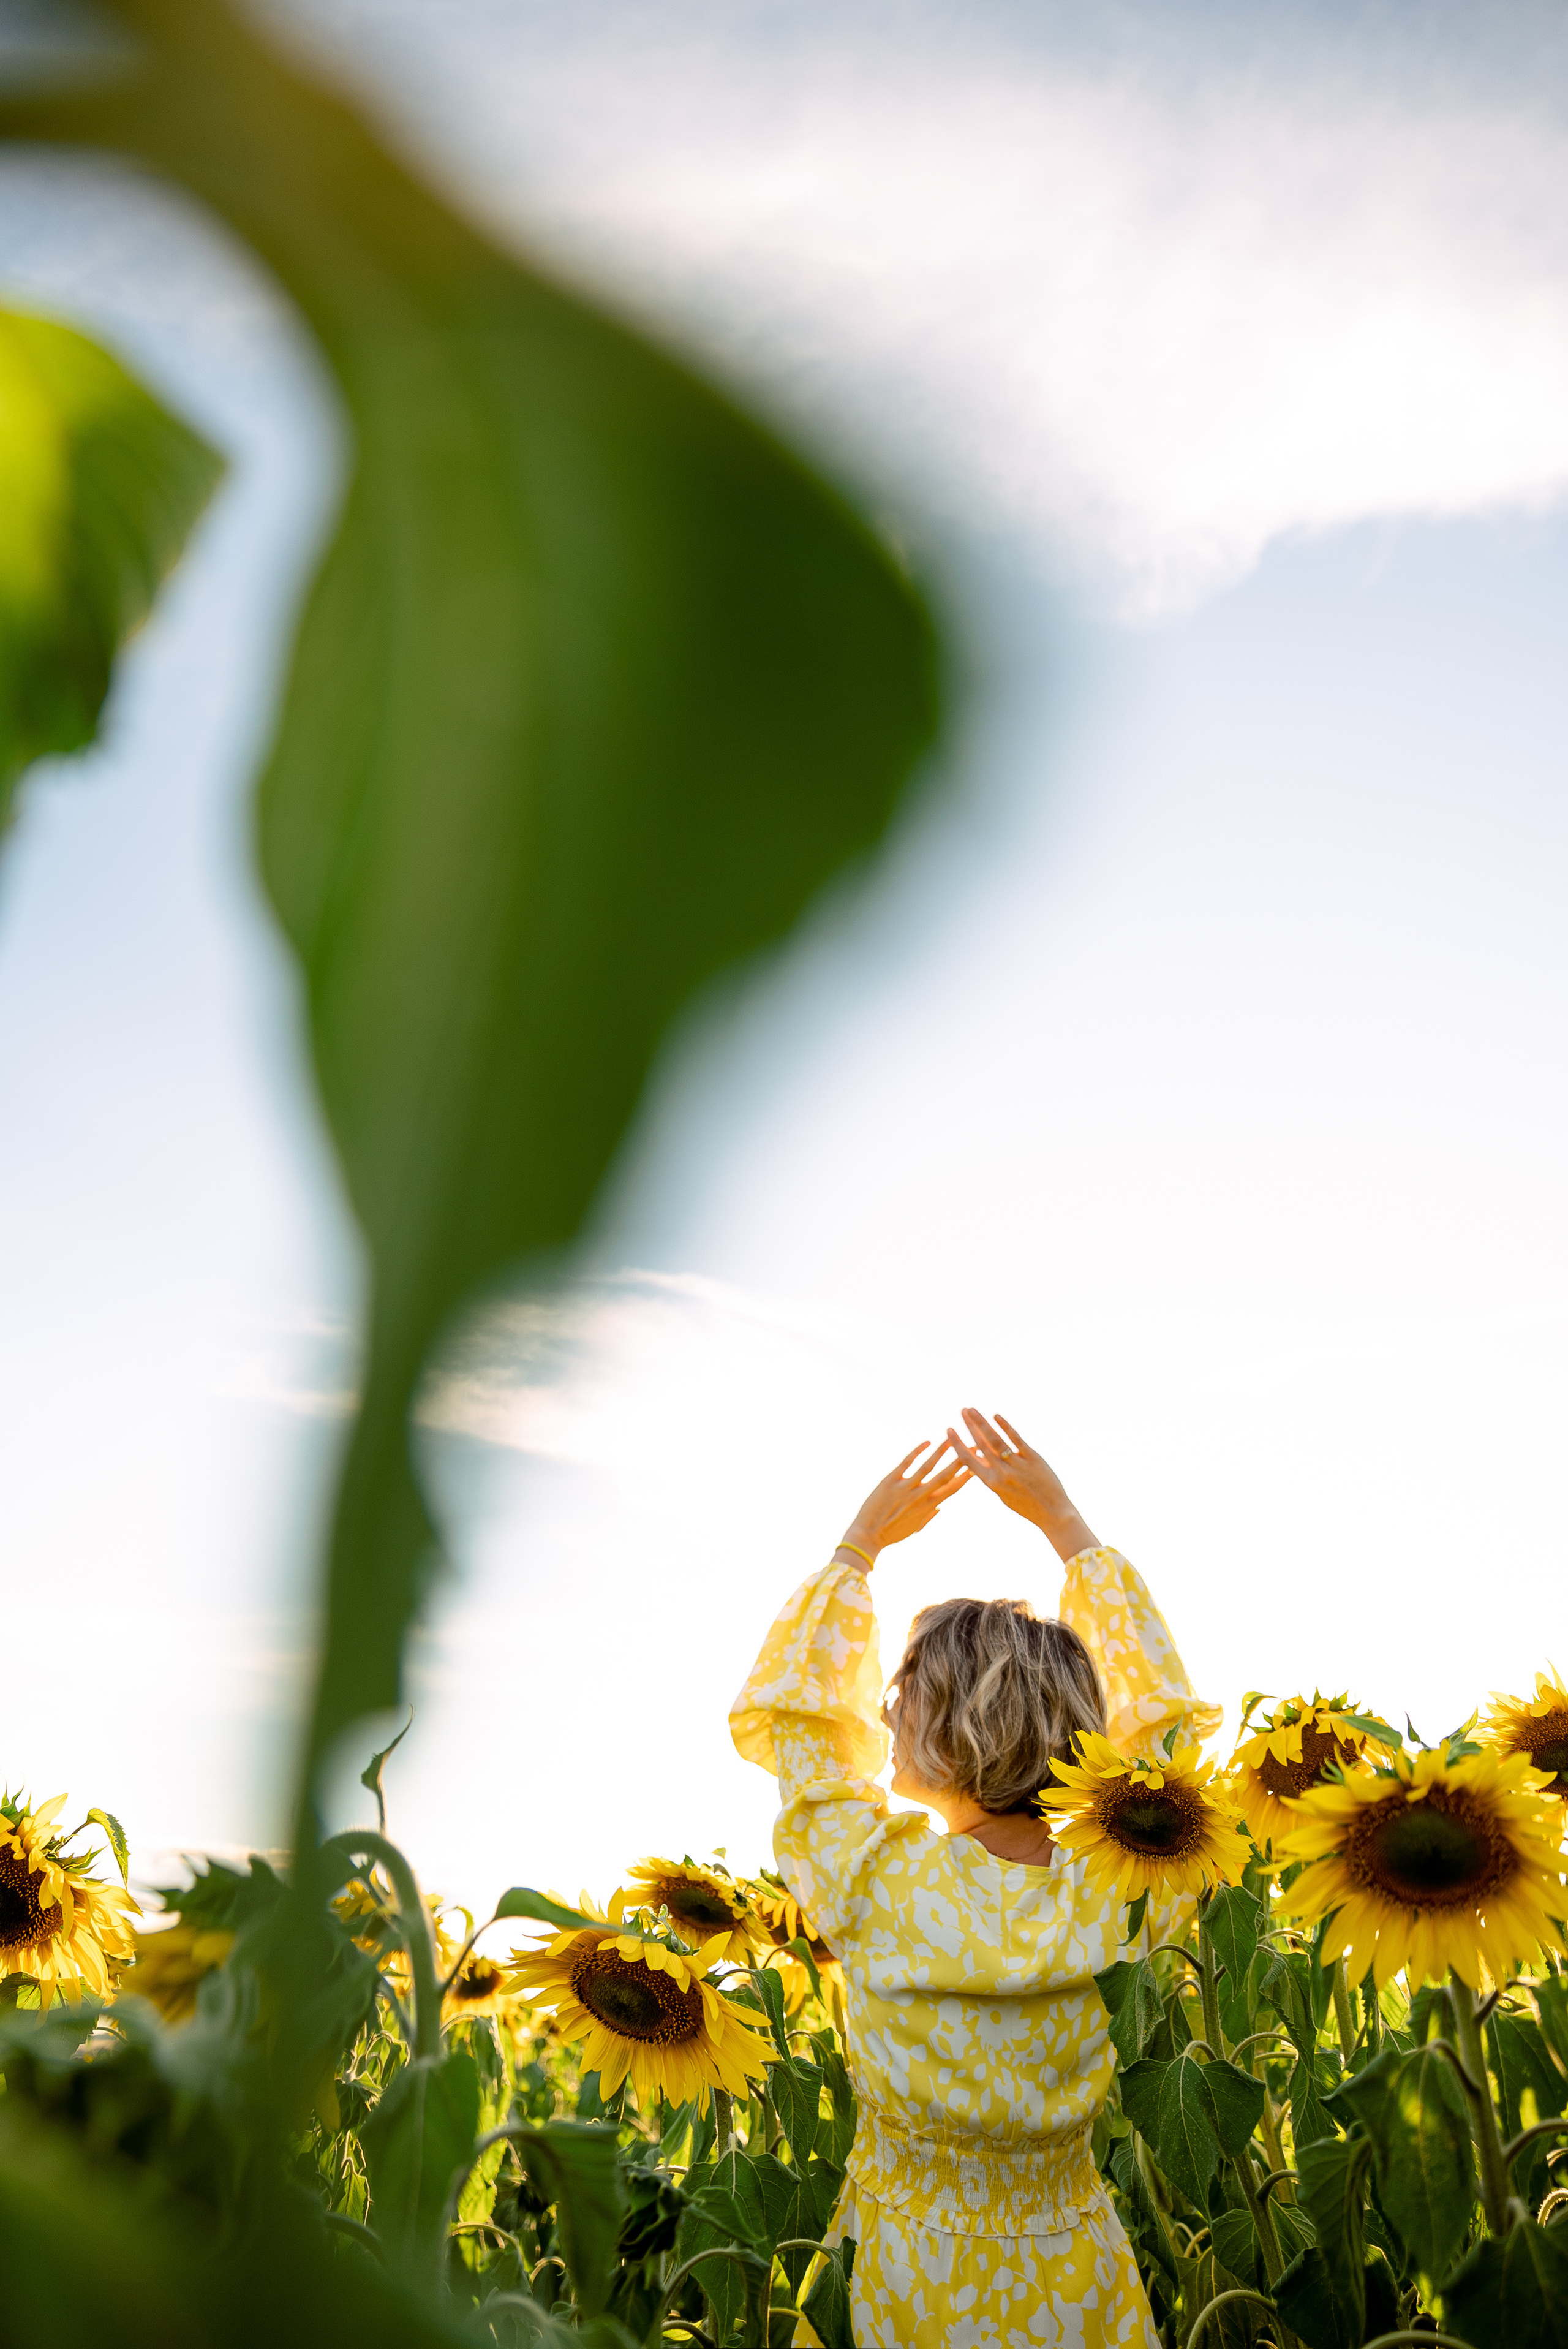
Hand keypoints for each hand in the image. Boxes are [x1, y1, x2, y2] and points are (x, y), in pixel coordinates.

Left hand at [838, 1442, 968, 1563]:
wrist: (867, 1536)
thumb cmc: (891, 1534)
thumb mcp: (914, 1527)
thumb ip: (928, 1516)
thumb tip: (939, 1507)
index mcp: (928, 1507)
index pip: (952, 1489)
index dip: (965, 1477)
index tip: (976, 1465)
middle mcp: (920, 1496)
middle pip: (945, 1475)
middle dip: (961, 1460)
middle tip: (973, 1447)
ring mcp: (906, 1488)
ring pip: (928, 1466)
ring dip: (941, 1451)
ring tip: (951, 1438)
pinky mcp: (890, 1482)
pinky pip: (906, 1463)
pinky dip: (917, 1451)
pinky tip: (927, 1442)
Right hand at [945, 1410, 1099, 1563]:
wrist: (1053, 1513)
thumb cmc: (1026, 1505)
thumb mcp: (1002, 1493)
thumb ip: (990, 1476)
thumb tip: (978, 1458)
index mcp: (992, 1483)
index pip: (968, 1459)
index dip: (957, 1443)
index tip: (949, 1430)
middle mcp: (1002, 1473)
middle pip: (981, 1444)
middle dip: (969, 1426)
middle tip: (962, 1410)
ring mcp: (1017, 1465)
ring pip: (995, 1440)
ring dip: (982, 1422)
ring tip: (973, 1409)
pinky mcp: (1033, 1459)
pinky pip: (1016, 1439)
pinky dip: (1005, 1426)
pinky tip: (996, 1415)